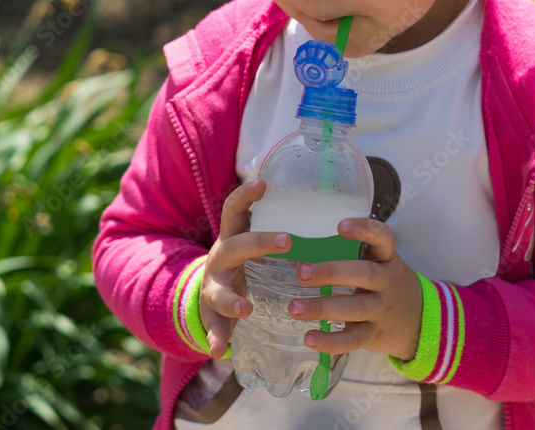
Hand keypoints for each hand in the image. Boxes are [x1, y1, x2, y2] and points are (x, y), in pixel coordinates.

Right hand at [198, 179, 289, 358]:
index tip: (264, 183)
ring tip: (245, 309)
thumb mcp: (252, 243)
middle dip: (259, 243)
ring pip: (218, 291)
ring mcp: (213, 286)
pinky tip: (219, 350)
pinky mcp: (211, 314)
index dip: (246, 195)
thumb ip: (276, 231)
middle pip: (235, 246)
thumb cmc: (245, 263)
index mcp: (233, 236)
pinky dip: (216, 338)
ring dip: (232, 300)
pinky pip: (213, 326)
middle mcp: (220, 257)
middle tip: (287, 240)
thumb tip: (325, 211)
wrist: (210, 294)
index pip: (235, 209)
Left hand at [286, 217, 422, 361]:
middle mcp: (387, 282)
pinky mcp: (375, 334)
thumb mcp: (381, 264)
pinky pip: (353, 339)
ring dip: (322, 308)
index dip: (364, 230)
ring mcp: (382, 310)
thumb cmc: (388, 284)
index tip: (340, 226)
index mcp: (387, 259)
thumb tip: (301, 245)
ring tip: (294, 308)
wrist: (420, 322)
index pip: (383, 238)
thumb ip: (353, 255)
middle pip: (363, 274)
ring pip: (354, 308)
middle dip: (331, 272)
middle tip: (301, 273)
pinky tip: (309, 337)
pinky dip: (331, 341)